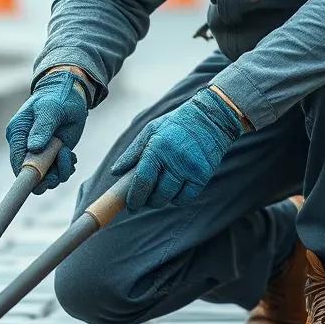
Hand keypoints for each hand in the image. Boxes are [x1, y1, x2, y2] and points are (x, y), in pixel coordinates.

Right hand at [6, 69, 89, 194]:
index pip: (17, 161)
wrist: (70, 93)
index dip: (30, 172)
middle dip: (48, 175)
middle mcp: (25, 146)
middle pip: (30, 174)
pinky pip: (56, 173)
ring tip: (69, 155)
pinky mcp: (52, 155)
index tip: (47, 174)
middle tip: (63, 162)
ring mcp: (39, 152)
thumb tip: (33, 147)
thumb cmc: (58, 97)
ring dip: (60, 171)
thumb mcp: (51, 109)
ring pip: (45, 177)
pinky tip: (71, 156)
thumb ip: (42, 128)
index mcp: (17, 133)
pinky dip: (65, 168)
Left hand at [110, 86, 243, 212]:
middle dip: (147, 201)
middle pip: (157, 195)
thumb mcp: (150, 130)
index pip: (142, 181)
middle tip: (144, 198)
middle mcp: (174, 160)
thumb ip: (132, 152)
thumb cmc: (175, 124)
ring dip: (162, 200)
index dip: (134, 198)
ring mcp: (190, 169)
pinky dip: (178, 198)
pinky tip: (174, 190)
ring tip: (158, 191)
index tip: (130, 205)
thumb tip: (115, 172)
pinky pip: (186, 198)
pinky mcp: (203, 175)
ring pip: (171, 198)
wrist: (210, 118)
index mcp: (157, 147)